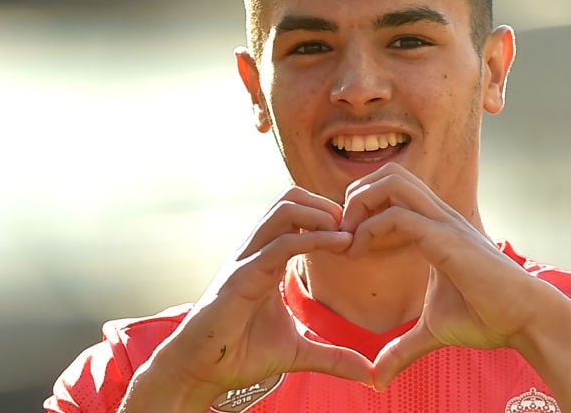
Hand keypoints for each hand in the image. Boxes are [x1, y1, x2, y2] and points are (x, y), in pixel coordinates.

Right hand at [134, 187, 373, 409]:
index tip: (358, 238)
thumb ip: (334, 356)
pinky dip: (315, 238)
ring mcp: (248, 258)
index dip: (330, 218)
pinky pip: (282, 243)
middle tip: (354, 230)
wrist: (201, 371)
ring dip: (322, 213)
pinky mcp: (243, 275)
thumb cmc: (241, 354)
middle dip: (327, 205)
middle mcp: (257, 250)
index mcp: (268, 258)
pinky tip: (342, 245)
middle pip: (291, 197)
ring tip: (348, 235)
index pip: (298, 214)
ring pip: (285, 208)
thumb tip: (369, 373)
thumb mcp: (299, 351)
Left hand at [338, 163, 552, 390]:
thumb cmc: (488, 318)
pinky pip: (398, 217)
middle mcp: (439, 216)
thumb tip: (378, 378)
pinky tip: (359, 252)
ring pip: (392, 182)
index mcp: (436, 226)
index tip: (345, 243)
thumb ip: (402, 347)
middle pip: (389, 173)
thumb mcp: (433, 331)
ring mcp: (444, 223)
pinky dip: (369, 229)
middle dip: (355, 195)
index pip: (391, 191)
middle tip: (342, 233)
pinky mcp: (446, 239)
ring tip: (348, 238)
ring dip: (359, 204)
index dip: (361, 208)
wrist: (525, 322)